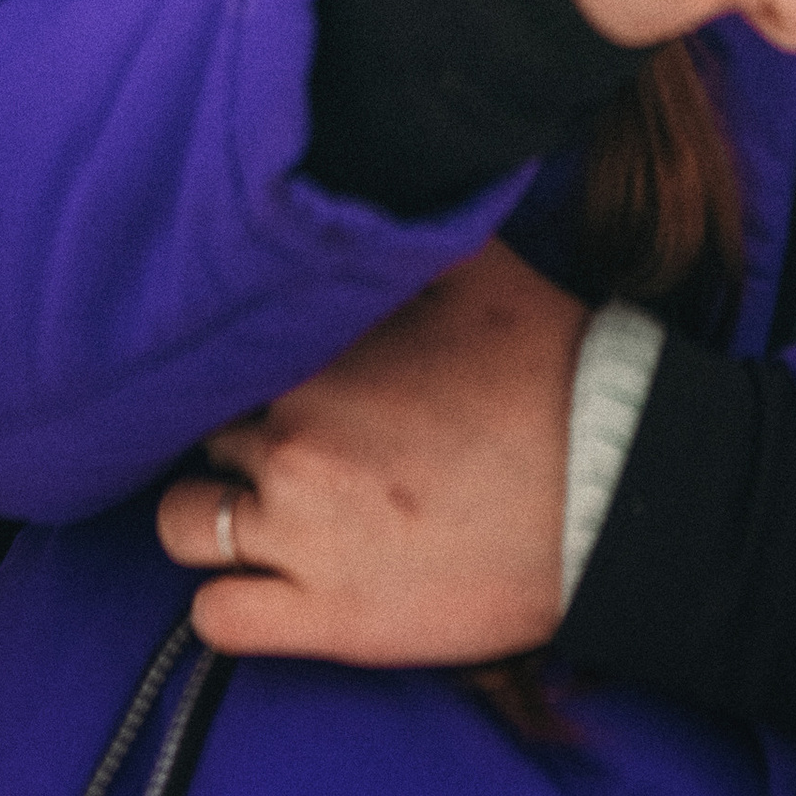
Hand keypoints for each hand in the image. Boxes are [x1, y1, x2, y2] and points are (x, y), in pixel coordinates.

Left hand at [155, 242, 582, 664]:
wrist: (614, 492)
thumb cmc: (552, 375)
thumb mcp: (477, 270)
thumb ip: (403, 230)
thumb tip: (369, 175)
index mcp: (319, 354)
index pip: (219, 350)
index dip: (244, 364)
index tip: (275, 378)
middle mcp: (294, 442)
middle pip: (202, 431)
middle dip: (238, 436)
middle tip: (290, 446)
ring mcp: (306, 537)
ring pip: (180, 524)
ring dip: (211, 517)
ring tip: (266, 514)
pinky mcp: (330, 620)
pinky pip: (216, 619)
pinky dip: (230, 604)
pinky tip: (267, 584)